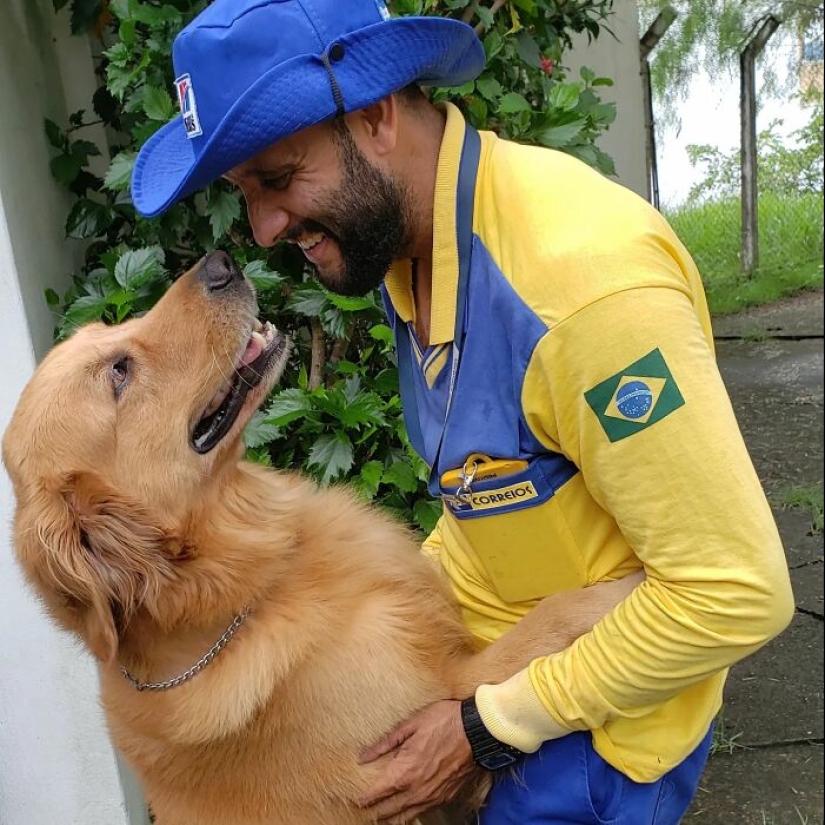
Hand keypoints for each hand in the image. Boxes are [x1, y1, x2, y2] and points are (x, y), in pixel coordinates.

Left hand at [357, 699, 474, 823]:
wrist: (477, 731)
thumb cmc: (444, 721)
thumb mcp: (410, 724)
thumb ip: (385, 742)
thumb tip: (363, 756)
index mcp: (404, 772)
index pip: (377, 794)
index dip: (364, 799)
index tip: (356, 799)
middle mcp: (416, 791)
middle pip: (388, 811)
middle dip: (375, 810)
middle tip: (367, 807)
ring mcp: (432, 797)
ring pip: (406, 817)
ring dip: (393, 815)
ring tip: (383, 812)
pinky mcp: (445, 797)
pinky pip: (423, 811)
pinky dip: (411, 812)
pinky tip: (407, 807)